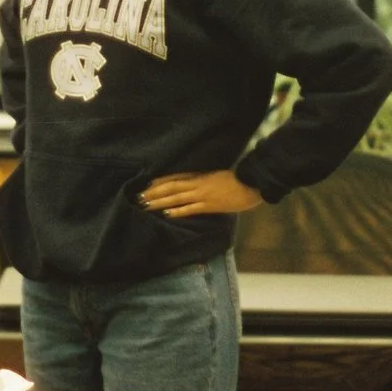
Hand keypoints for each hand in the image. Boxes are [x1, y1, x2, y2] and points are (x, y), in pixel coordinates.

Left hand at [140, 171, 264, 218]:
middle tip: (140, 198)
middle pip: (171, 187)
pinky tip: (166, 214)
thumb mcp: (217, 176)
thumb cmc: (237, 180)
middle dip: (154, 193)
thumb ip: (204, 180)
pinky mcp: (209, 205)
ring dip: (160, 202)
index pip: (175, 178)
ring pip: (176, 198)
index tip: (146, 185)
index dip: (159, 182)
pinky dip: (178, 211)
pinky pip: (190, 209)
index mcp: (200, 176)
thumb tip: (193, 184)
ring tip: (146, 206)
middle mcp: (198, 184)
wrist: (251, 184)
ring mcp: (202, 195)